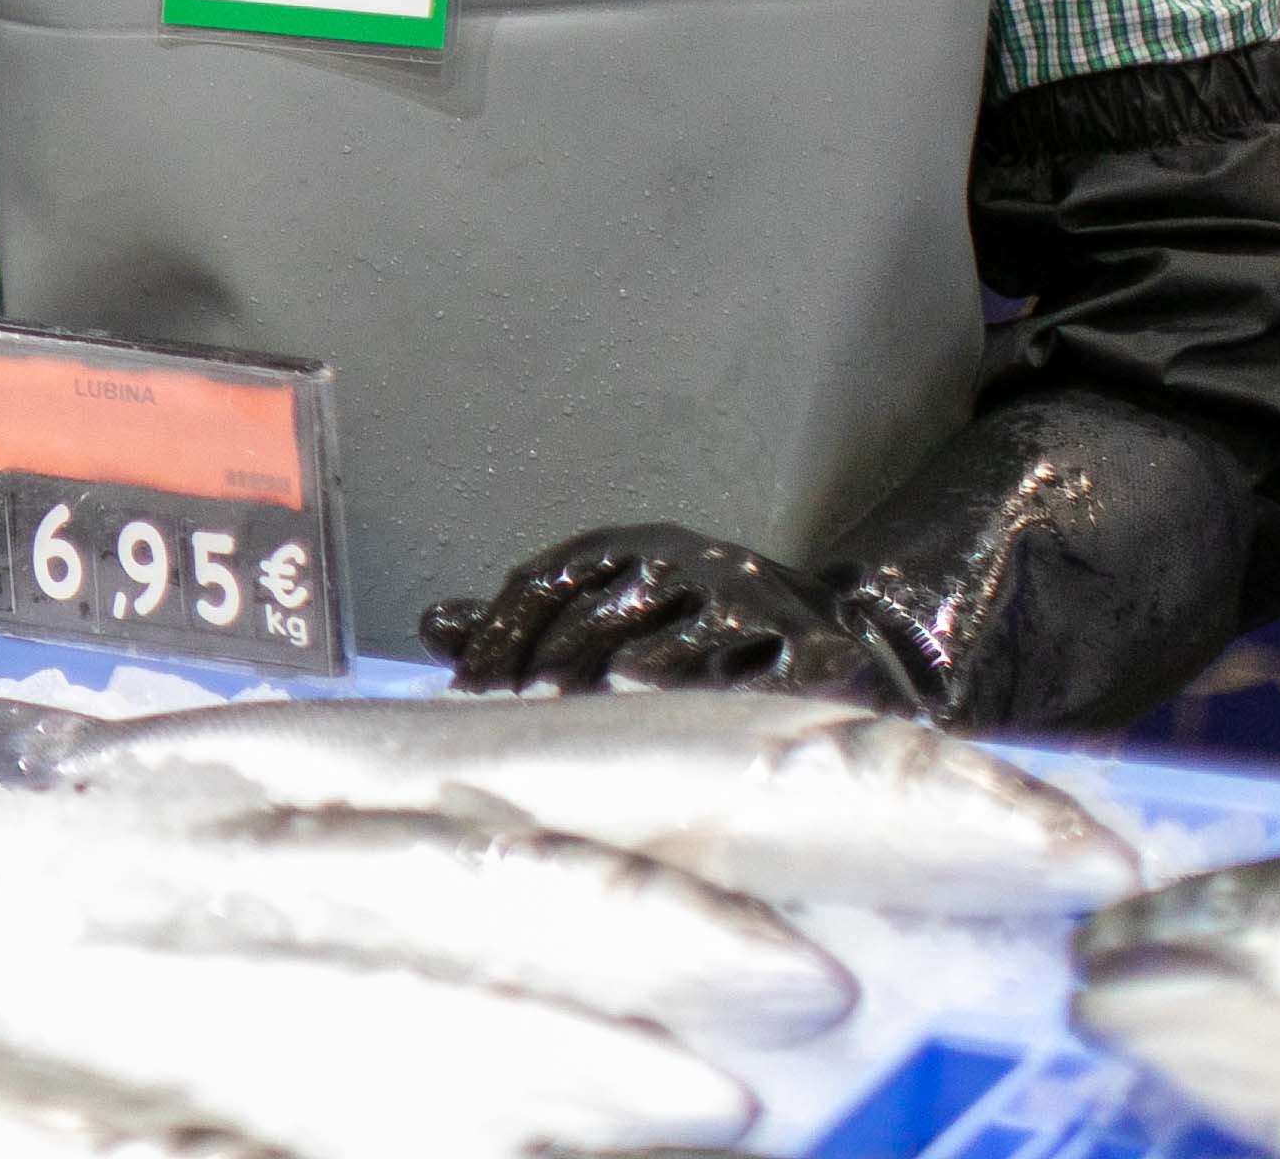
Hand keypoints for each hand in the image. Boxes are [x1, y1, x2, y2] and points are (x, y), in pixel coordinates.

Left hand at [421, 521, 921, 706]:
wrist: (845, 638)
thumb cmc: (703, 632)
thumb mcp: (613, 612)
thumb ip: (524, 625)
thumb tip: (434, 624)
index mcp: (630, 548)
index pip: (544, 581)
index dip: (501, 636)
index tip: (466, 694)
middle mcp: (684, 557)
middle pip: (596, 617)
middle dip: (549, 676)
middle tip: (515, 727)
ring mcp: (749, 595)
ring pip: (666, 648)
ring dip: (617, 690)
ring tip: (578, 732)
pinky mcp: (812, 643)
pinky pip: (750, 678)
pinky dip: (708, 699)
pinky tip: (668, 724)